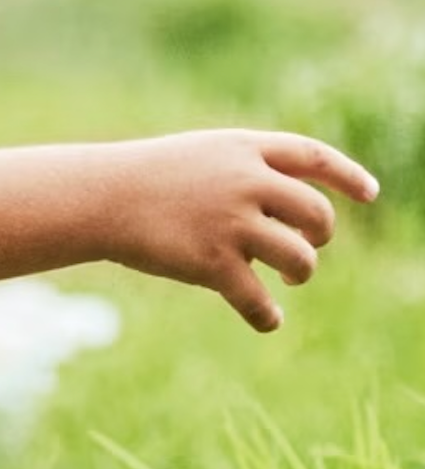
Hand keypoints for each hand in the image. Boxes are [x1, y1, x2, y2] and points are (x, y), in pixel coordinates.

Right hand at [104, 130, 378, 331]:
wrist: (98, 197)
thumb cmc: (145, 178)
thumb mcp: (199, 157)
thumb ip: (246, 170)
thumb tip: (296, 207)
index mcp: (242, 149)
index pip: (312, 156)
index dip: (347, 175)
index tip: (370, 194)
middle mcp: (245, 182)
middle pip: (316, 214)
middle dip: (318, 236)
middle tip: (301, 250)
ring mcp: (230, 223)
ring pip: (300, 258)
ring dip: (300, 272)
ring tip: (286, 278)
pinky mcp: (212, 264)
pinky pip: (259, 301)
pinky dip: (267, 315)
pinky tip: (266, 319)